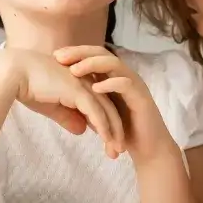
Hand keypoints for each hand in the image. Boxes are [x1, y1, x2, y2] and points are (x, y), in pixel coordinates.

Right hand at [0, 48, 124, 157]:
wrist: (13, 73)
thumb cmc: (28, 86)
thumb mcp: (52, 106)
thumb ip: (68, 117)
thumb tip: (82, 132)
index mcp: (82, 84)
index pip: (101, 106)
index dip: (106, 126)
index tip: (109, 145)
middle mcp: (87, 83)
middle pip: (109, 109)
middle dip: (116, 132)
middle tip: (118, 151)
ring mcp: (84, 85)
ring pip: (107, 112)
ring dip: (113, 133)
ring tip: (117, 151)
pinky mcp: (78, 90)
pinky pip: (96, 112)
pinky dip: (103, 128)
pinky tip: (107, 141)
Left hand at [53, 45, 174, 163]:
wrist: (149, 149)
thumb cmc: (124, 132)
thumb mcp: (99, 113)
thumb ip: (85, 103)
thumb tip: (59, 98)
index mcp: (114, 78)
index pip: (93, 56)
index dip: (75, 53)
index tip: (54, 56)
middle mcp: (125, 76)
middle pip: (102, 53)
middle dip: (79, 53)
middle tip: (58, 56)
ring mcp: (134, 85)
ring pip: (114, 64)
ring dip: (92, 64)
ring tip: (74, 70)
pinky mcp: (142, 98)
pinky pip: (126, 84)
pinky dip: (110, 84)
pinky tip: (95, 87)